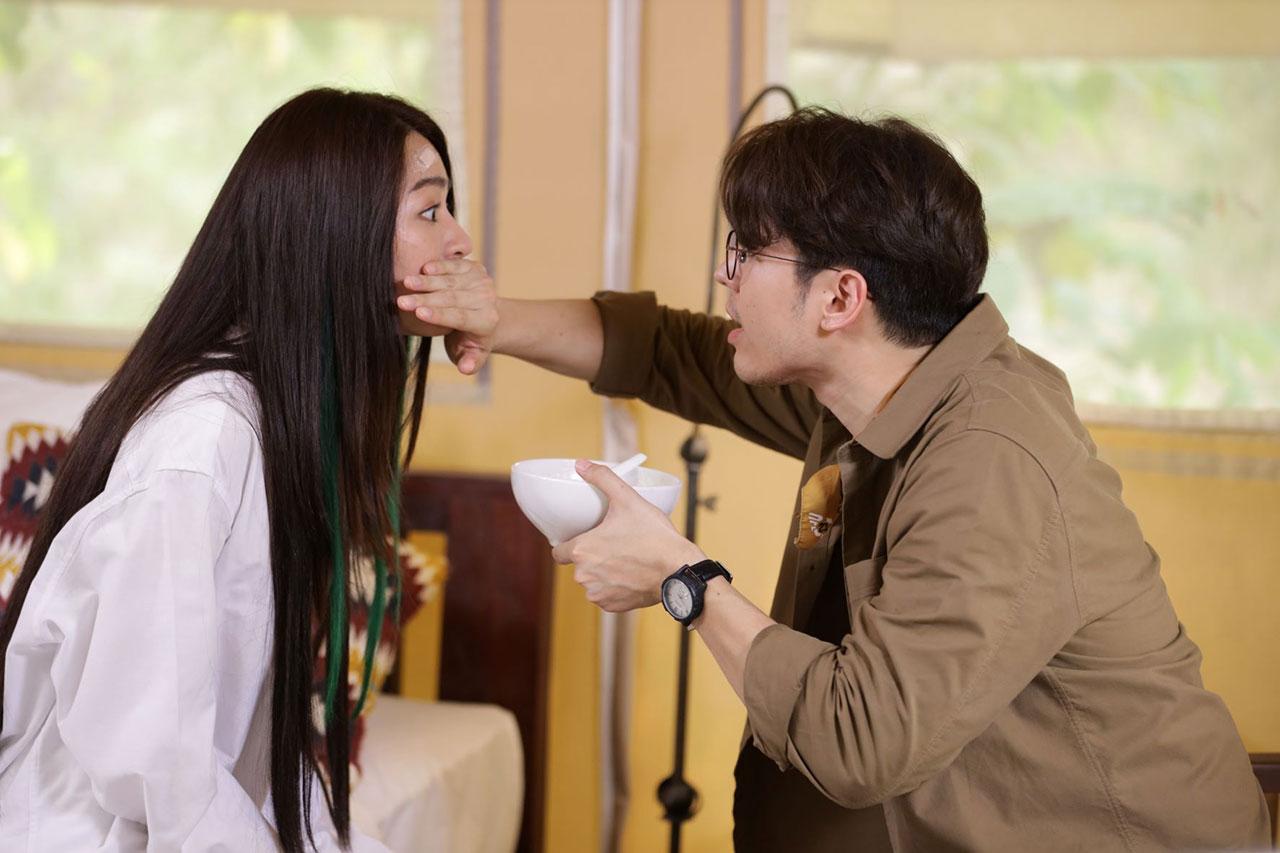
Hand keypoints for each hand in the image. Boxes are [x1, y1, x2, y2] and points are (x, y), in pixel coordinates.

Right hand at [396, 259, 497, 374]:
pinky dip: (438, 266)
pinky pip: (453, 265)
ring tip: (406, 282)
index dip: (438, 315)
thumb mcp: (471, 355)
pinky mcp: (474, 268)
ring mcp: (482, 281)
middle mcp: (487, 299)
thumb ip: (470, 362)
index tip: (417, 313)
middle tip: (401, 301)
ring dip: (426, 281)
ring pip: (450, 280)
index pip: (459, 317)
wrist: (484, 315)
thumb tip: (465, 369)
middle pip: (451, 298)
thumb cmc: (470, 340)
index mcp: (486, 321)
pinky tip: (423, 268)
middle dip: (424, 299)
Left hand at [551, 459, 705, 612]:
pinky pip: (606, 595)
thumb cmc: (654, 537)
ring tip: (624, 559)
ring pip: (592, 580)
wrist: (678, 569)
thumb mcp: (628, 499)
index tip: (583, 538)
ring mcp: (598, 594)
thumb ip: (602, 478)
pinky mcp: (612, 606)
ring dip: (602, 572)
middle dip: (591, 555)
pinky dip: (615, 587)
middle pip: (578, 565)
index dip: (568, 543)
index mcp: (581, 550)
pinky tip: (630, 575)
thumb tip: (581, 464)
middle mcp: (584, 576)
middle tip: (613, 544)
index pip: (558, 551)